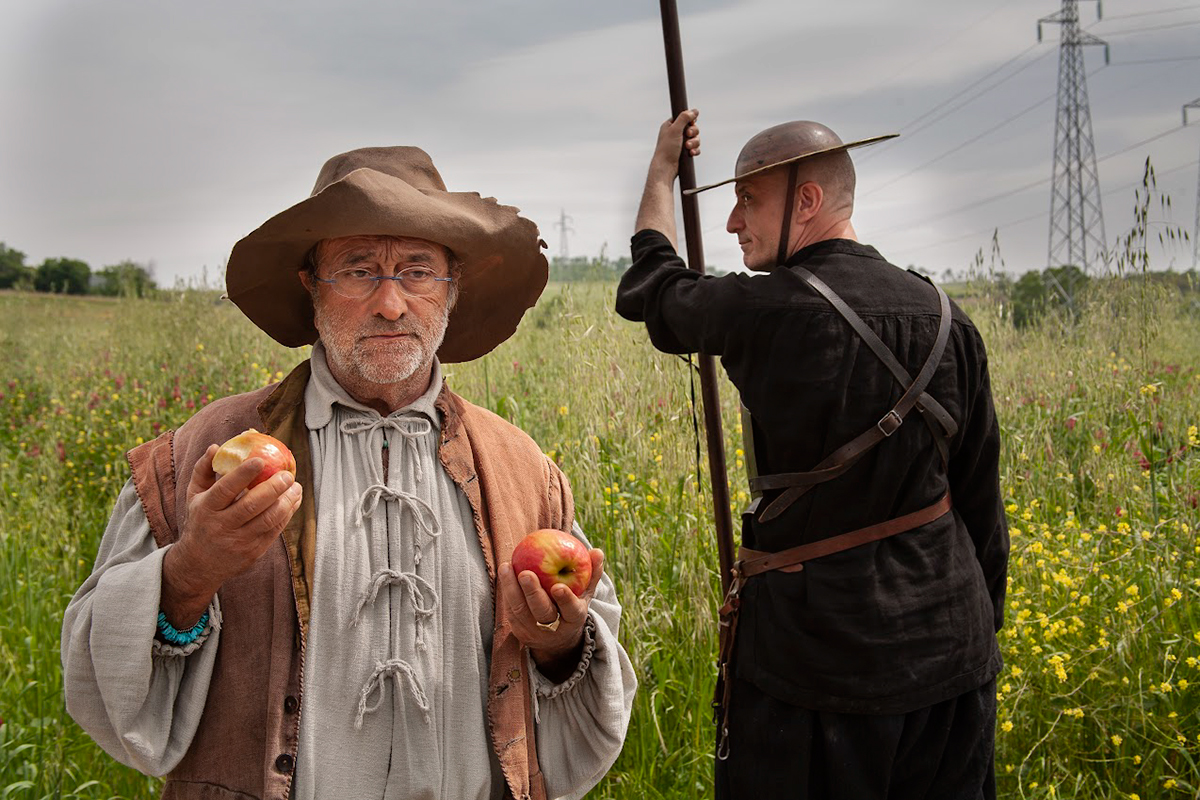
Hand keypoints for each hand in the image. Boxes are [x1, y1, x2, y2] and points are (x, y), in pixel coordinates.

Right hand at [161, 444, 302, 626]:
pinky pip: (275, 530)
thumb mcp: (194, 496)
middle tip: (287, 474)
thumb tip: (216, 446)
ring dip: (287, 501)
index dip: (243, 474)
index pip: (226, 489)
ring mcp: (239, 541)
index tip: (261, 459)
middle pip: (252, 505)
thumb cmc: (200, 520)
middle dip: (274, 487)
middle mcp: (222, 526)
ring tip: (296, 487)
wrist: (199, 564)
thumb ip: (204, 470)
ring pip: (268, 519)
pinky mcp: (253, 552)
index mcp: (206, 508)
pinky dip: (287, 514)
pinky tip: (293, 501)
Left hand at [499, 549, 604, 681]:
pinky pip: (510, 610)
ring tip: (506, 566)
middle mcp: (554, 629)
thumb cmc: (571, 607)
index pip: (571, 611)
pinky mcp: (518, 630)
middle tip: (525, 573)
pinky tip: (504, 571)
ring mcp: (533, 631)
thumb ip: (592, 573)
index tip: (558, 586)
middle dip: (533, 593)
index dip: (565, 600)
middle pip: (542, 612)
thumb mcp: (585, 594)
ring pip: (520, 611)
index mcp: (574, 619)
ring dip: (511, 589)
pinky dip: (507, 591)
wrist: (555, 640)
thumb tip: (598, 551)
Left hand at [649, 108, 700, 179]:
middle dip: (693, 132)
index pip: (684, 117)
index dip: (690, 120)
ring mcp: (681, 143)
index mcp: (670, 125)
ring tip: (688, 147)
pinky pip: (695, 148)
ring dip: (694, 142)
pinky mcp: (685, 152)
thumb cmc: (666, 149)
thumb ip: (684, 118)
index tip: (690, 123)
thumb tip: (694, 111)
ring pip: (695, 138)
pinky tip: (691, 153)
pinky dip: (695, 150)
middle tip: (688, 135)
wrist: (666, 167)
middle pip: (692, 128)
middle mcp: (675, 133)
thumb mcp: (675, 129)